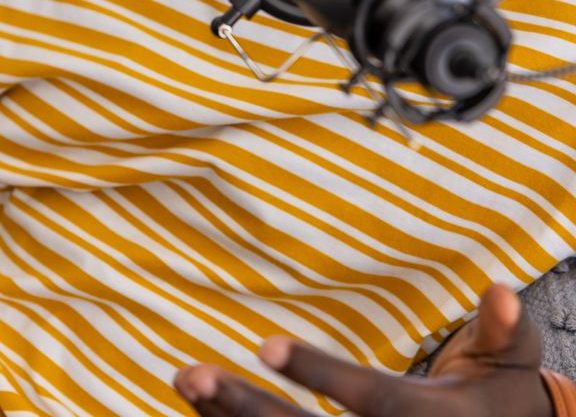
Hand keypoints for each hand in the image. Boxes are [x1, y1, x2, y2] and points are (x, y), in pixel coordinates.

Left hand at [174, 283, 553, 415]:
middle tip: (190, 371)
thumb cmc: (499, 393)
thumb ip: (505, 329)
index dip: (319, 373)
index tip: (264, 342)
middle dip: (246, 408)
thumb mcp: (511, 362)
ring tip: (184, 378)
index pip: (368, 399)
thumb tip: (503, 291)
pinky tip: (202, 406)